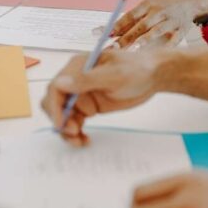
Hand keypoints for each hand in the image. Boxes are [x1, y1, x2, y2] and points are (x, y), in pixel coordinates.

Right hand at [42, 48, 164, 145]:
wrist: (152, 77)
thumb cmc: (136, 70)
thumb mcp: (115, 75)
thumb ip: (87, 80)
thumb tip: (60, 82)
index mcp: (78, 67)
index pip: (56, 86)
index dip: (55, 106)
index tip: (62, 124)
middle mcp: (75, 80)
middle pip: (54, 102)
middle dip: (60, 119)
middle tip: (75, 132)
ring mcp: (81, 94)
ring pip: (62, 115)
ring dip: (66, 130)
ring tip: (80, 141)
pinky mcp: (88, 106)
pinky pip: (74, 121)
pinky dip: (75, 132)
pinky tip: (84, 140)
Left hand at [112, 0, 207, 47]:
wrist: (189, 0)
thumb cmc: (163, 5)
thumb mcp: (148, 6)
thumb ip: (132, 19)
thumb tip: (110, 31)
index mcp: (147, 5)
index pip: (128, 16)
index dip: (116, 26)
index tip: (102, 34)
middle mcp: (157, 12)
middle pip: (140, 26)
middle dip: (126, 37)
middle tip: (114, 48)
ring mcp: (170, 20)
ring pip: (156, 31)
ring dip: (145, 39)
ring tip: (134, 47)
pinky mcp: (181, 29)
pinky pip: (174, 39)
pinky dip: (168, 46)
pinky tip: (160, 53)